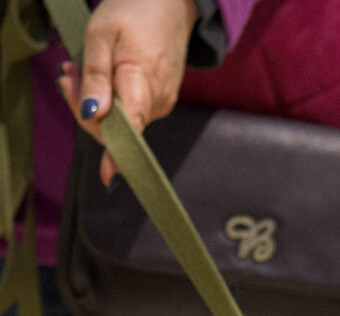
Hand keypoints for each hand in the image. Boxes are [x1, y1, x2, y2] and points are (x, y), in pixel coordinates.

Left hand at [57, 0, 198, 185]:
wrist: (171, 4)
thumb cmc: (135, 13)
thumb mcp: (102, 35)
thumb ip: (96, 76)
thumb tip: (92, 113)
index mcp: (142, 84)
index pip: (129, 129)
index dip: (116, 153)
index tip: (108, 175)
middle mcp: (155, 103)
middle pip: (115, 126)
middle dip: (86, 108)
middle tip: (68, 73)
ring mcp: (160, 104)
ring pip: (120, 119)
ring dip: (96, 100)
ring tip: (81, 67)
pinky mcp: (159, 102)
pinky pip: (129, 111)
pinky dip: (111, 97)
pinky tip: (102, 74)